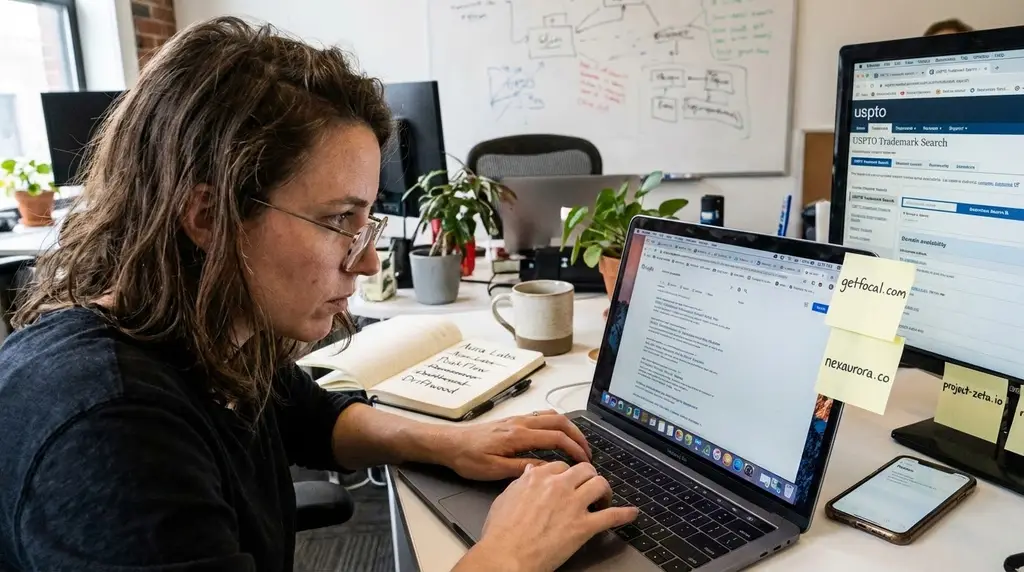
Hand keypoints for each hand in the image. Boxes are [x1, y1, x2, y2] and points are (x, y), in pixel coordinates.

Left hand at [439, 410, 591, 480]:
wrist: (449, 444)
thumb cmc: (468, 458)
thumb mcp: (494, 470)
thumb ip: (522, 468)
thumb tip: (548, 469)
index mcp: (518, 436)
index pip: (556, 437)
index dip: (575, 449)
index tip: (585, 461)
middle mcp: (520, 423)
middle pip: (559, 421)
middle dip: (578, 435)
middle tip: (587, 451)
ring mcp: (517, 419)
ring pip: (551, 416)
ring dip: (568, 427)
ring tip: (577, 443)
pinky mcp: (512, 421)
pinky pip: (541, 416)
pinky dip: (555, 423)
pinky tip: (556, 435)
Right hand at [455, 461, 637, 571]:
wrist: (506, 556)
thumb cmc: (500, 533)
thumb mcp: (505, 498)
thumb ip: (521, 482)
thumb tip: (529, 471)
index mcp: (538, 478)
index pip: (561, 466)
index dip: (567, 475)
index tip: (569, 481)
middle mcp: (558, 486)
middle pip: (584, 470)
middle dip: (589, 477)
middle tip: (588, 488)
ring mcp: (573, 505)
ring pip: (600, 484)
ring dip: (605, 491)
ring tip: (604, 499)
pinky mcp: (583, 526)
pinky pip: (611, 515)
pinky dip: (624, 514)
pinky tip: (631, 513)